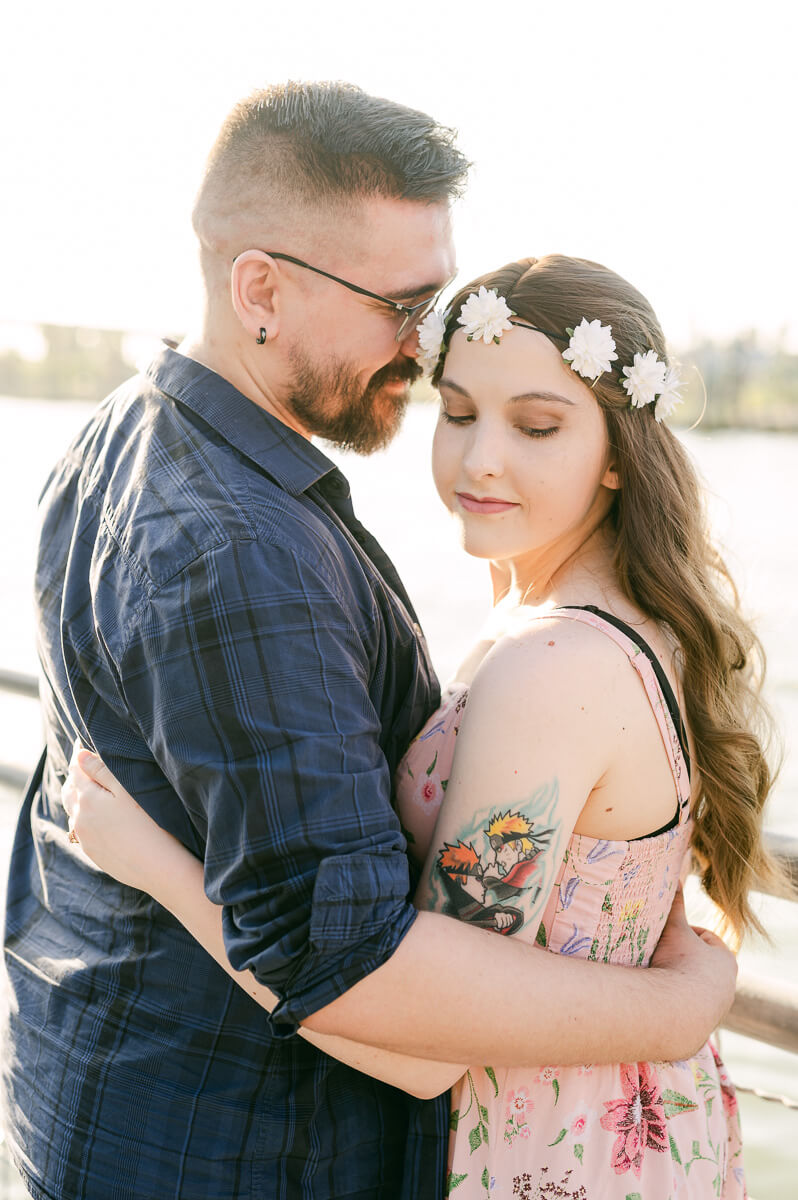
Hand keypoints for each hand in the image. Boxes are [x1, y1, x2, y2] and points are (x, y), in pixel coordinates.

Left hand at [61, 745, 170, 891]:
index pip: (76, 770)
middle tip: (83, 765)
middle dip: (75, 777)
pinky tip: (98, 818)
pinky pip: (82, 831)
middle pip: (70, 792)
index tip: (81, 744)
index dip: (79, 755)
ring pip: (74, 812)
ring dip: (78, 799)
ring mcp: (86, 839)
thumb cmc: (150, 824)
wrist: (159, 868)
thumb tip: (79, 755)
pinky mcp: (95, 854)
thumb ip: (101, 770)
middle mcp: (80, 819)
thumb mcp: (128, 789)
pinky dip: (85, 819)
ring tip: (89, 790)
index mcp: (87, 798)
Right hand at [650, 885, 737, 1054]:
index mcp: (726, 960)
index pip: (706, 939)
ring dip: (675, 981)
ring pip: (692, 988)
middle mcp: (726, 986)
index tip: (664, 934)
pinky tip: (654, 997)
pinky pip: (683, 1009)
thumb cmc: (678, 965)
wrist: (674, 1013)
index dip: (684, 933)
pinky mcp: (699, 1027)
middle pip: (699, 965)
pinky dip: (671, 1002)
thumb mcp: (674, 928)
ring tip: (652, 976)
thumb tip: (674, 876)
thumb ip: (675, 904)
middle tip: (655, 954)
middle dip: (679, 958)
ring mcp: (714, 1009)